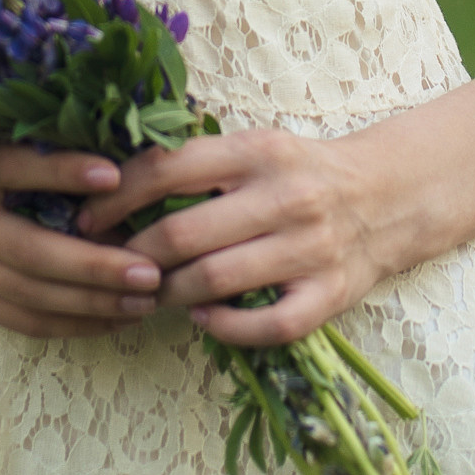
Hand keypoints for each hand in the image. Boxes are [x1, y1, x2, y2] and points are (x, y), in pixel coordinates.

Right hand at [0, 129, 164, 341]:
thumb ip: (21, 142)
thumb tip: (99, 158)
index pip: (13, 172)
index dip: (64, 174)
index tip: (116, 176)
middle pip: (29, 256)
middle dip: (94, 270)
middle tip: (152, 272)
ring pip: (27, 299)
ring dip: (88, 307)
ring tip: (144, 302)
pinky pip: (16, 318)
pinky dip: (64, 324)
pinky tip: (107, 320)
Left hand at [75, 125, 399, 347]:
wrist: (388, 198)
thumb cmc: (300, 173)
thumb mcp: (254, 148)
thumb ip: (198, 163)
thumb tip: (112, 185)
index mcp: (258, 151)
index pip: (170, 169)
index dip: (118, 197)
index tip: (86, 219)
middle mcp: (285, 196)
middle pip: (184, 233)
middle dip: (135, 256)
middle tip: (112, 268)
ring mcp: (310, 248)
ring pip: (216, 281)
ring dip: (170, 293)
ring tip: (150, 294)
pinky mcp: (329, 295)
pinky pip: (265, 324)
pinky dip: (223, 327)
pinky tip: (201, 318)